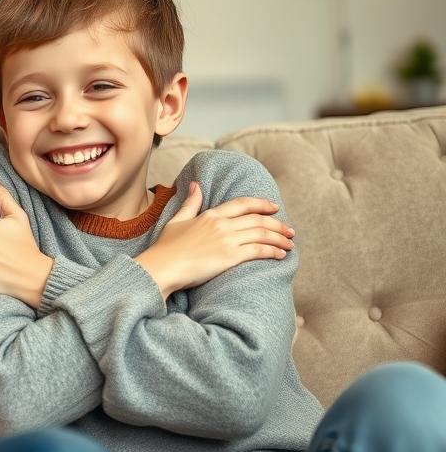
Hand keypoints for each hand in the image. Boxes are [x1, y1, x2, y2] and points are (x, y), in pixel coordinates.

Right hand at [137, 182, 294, 298]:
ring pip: (262, 234)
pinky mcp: (229, 257)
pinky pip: (258, 250)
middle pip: (258, 220)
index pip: (242, 204)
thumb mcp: (177, 220)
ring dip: (280, 238)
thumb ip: (190, 203)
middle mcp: (221, 225)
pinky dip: (273, 251)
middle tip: (290, 230)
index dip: (261, 204)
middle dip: (278, 224)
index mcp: (210, 215)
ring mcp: (226, 240)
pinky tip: (281, 255)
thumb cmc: (166, 248)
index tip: (275, 207)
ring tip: (290, 244)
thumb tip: (195, 185)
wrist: (162, 267)